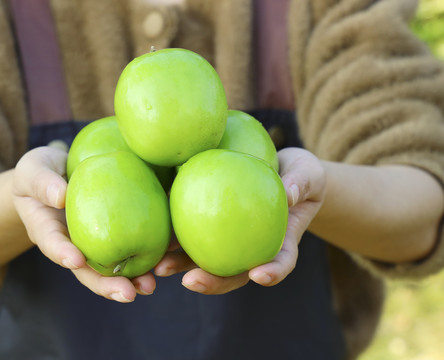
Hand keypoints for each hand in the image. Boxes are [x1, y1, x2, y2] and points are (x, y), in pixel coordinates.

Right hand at [12, 146, 155, 302]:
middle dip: (106, 285)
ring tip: (149, 287)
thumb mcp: (33, 170)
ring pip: (111, 266)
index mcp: (47, 230)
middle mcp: (71, 244)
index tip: (76, 260)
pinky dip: (147, 254)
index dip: (62, 253)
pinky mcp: (114, 233)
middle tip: (127, 294)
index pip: (52, 244)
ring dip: (131, 280)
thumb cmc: (40, 172)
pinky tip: (165, 257)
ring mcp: (93, 242)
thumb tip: (59, 196)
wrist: (58, 173)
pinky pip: (131, 244)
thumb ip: (42, 182)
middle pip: (86, 270)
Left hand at [155, 147, 326, 293]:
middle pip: (234, 272)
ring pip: (205, 259)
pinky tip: (154, 236)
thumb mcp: (307, 174)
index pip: (280, 261)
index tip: (259, 275)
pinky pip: (190, 231)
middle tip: (192, 282)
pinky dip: (173, 238)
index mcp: (280, 241)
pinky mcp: (208, 222)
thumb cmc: (299, 175)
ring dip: (182, 267)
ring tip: (159, 268)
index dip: (272, 271)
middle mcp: (251, 247)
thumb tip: (288, 192)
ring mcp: (228, 240)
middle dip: (212, 282)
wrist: (282, 169)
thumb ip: (300, 183)